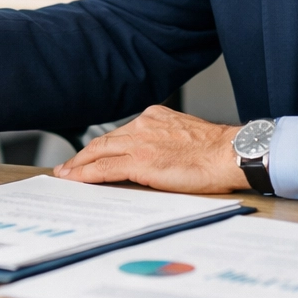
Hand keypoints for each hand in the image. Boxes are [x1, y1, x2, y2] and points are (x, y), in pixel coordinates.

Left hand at [53, 106, 249, 193]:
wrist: (231, 153)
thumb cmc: (218, 151)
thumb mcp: (186, 136)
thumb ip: (164, 142)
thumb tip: (155, 159)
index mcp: (155, 117)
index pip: (121, 134)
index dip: (102, 146)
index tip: (91, 155)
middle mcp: (143, 125)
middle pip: (104, 141)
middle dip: (83, 155)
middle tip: (67, 167)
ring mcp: (140, 143)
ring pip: (99, 153)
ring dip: (79, 165)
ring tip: (66, 175)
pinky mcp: (141, 162)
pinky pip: (106, 168)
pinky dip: (88, 174)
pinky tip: (77, 180)